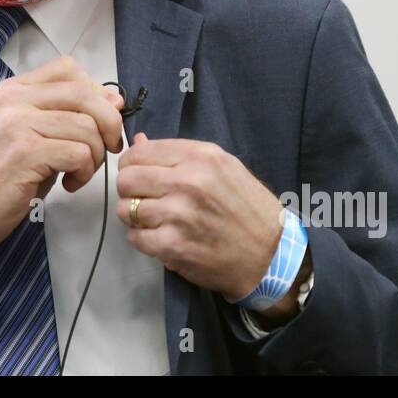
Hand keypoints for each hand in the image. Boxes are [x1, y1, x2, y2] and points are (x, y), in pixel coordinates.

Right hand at [0, 55, 123, 270]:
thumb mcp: (28, 134)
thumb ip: (64, 114)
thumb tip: (114, 100)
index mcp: (11, 90)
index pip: (67, 69)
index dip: (95, 91)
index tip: (101, 117)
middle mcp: (11, 100)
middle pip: (83, 93)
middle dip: (108, 123)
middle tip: (109, 147)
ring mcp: (16, 124)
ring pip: (86, 126)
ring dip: (95, 156)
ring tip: (78, 172)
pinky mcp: (24, 152)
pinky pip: (79, 153)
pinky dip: (84, 172)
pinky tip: (69, 184)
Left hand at [116, 132, 292, 302]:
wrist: (271, 254)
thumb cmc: (247, 208)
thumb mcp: (223, 167)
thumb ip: (178, 154)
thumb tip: (138, 142)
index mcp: (201, 156)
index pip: (139, 152)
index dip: (132, 164)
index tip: (138, 174)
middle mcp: (189, 181)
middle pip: (126, 179)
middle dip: (130, 189)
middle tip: (143, 198)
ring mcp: (180, 215)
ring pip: (126, 209)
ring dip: (135, 216)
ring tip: (154, 219)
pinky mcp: (174, 246)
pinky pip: (135, 237)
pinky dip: (143, 239)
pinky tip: (160, 237)